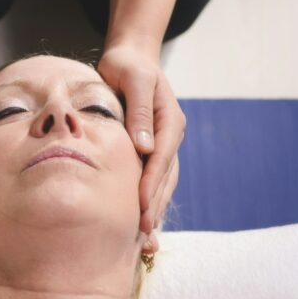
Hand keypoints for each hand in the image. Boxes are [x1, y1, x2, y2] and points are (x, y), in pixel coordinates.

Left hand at [97, 44, 184, 235]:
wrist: (129, 58)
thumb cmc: (128, 66)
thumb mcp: (134, 79)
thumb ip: (140, 110)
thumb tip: (144, 147)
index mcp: (169, 120)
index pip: (162, 158)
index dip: (151, 184)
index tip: (140, 206)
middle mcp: (170, 136)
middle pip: (165, 177)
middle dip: (154, 206)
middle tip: (143, 234)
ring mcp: (162, 145)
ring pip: (162, 183)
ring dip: (154, 210)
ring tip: (145, 240)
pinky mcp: (150, 151)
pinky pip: (152, 180)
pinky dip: (148, 201)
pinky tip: (140, 224)